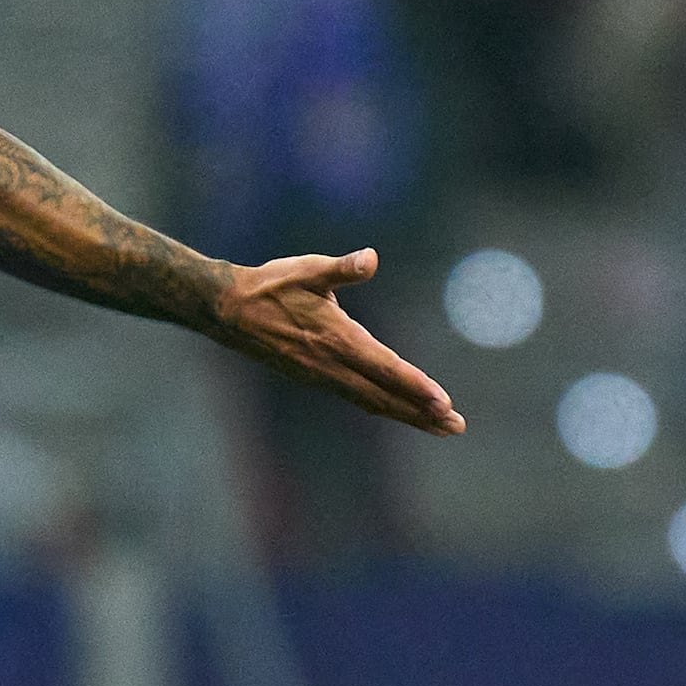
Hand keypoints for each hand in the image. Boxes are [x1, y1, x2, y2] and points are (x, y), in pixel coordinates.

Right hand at [216, 249, 465, 435]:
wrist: (229, 311)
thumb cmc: (271, 285)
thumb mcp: (308, 269)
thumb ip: (342, 268)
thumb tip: (370, 258)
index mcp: (337, 339)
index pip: (386, 368)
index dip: (416, 387)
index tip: (444, 403)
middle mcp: (332, 365)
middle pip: (385, 396)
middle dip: (422, 413)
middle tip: (456, 426)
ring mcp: (322, 377)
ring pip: (372, 402)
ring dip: (407, 416)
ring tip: (439, 427)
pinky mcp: (315, 378)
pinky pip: (357, 399)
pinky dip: (383, 408)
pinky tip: (398, 411)